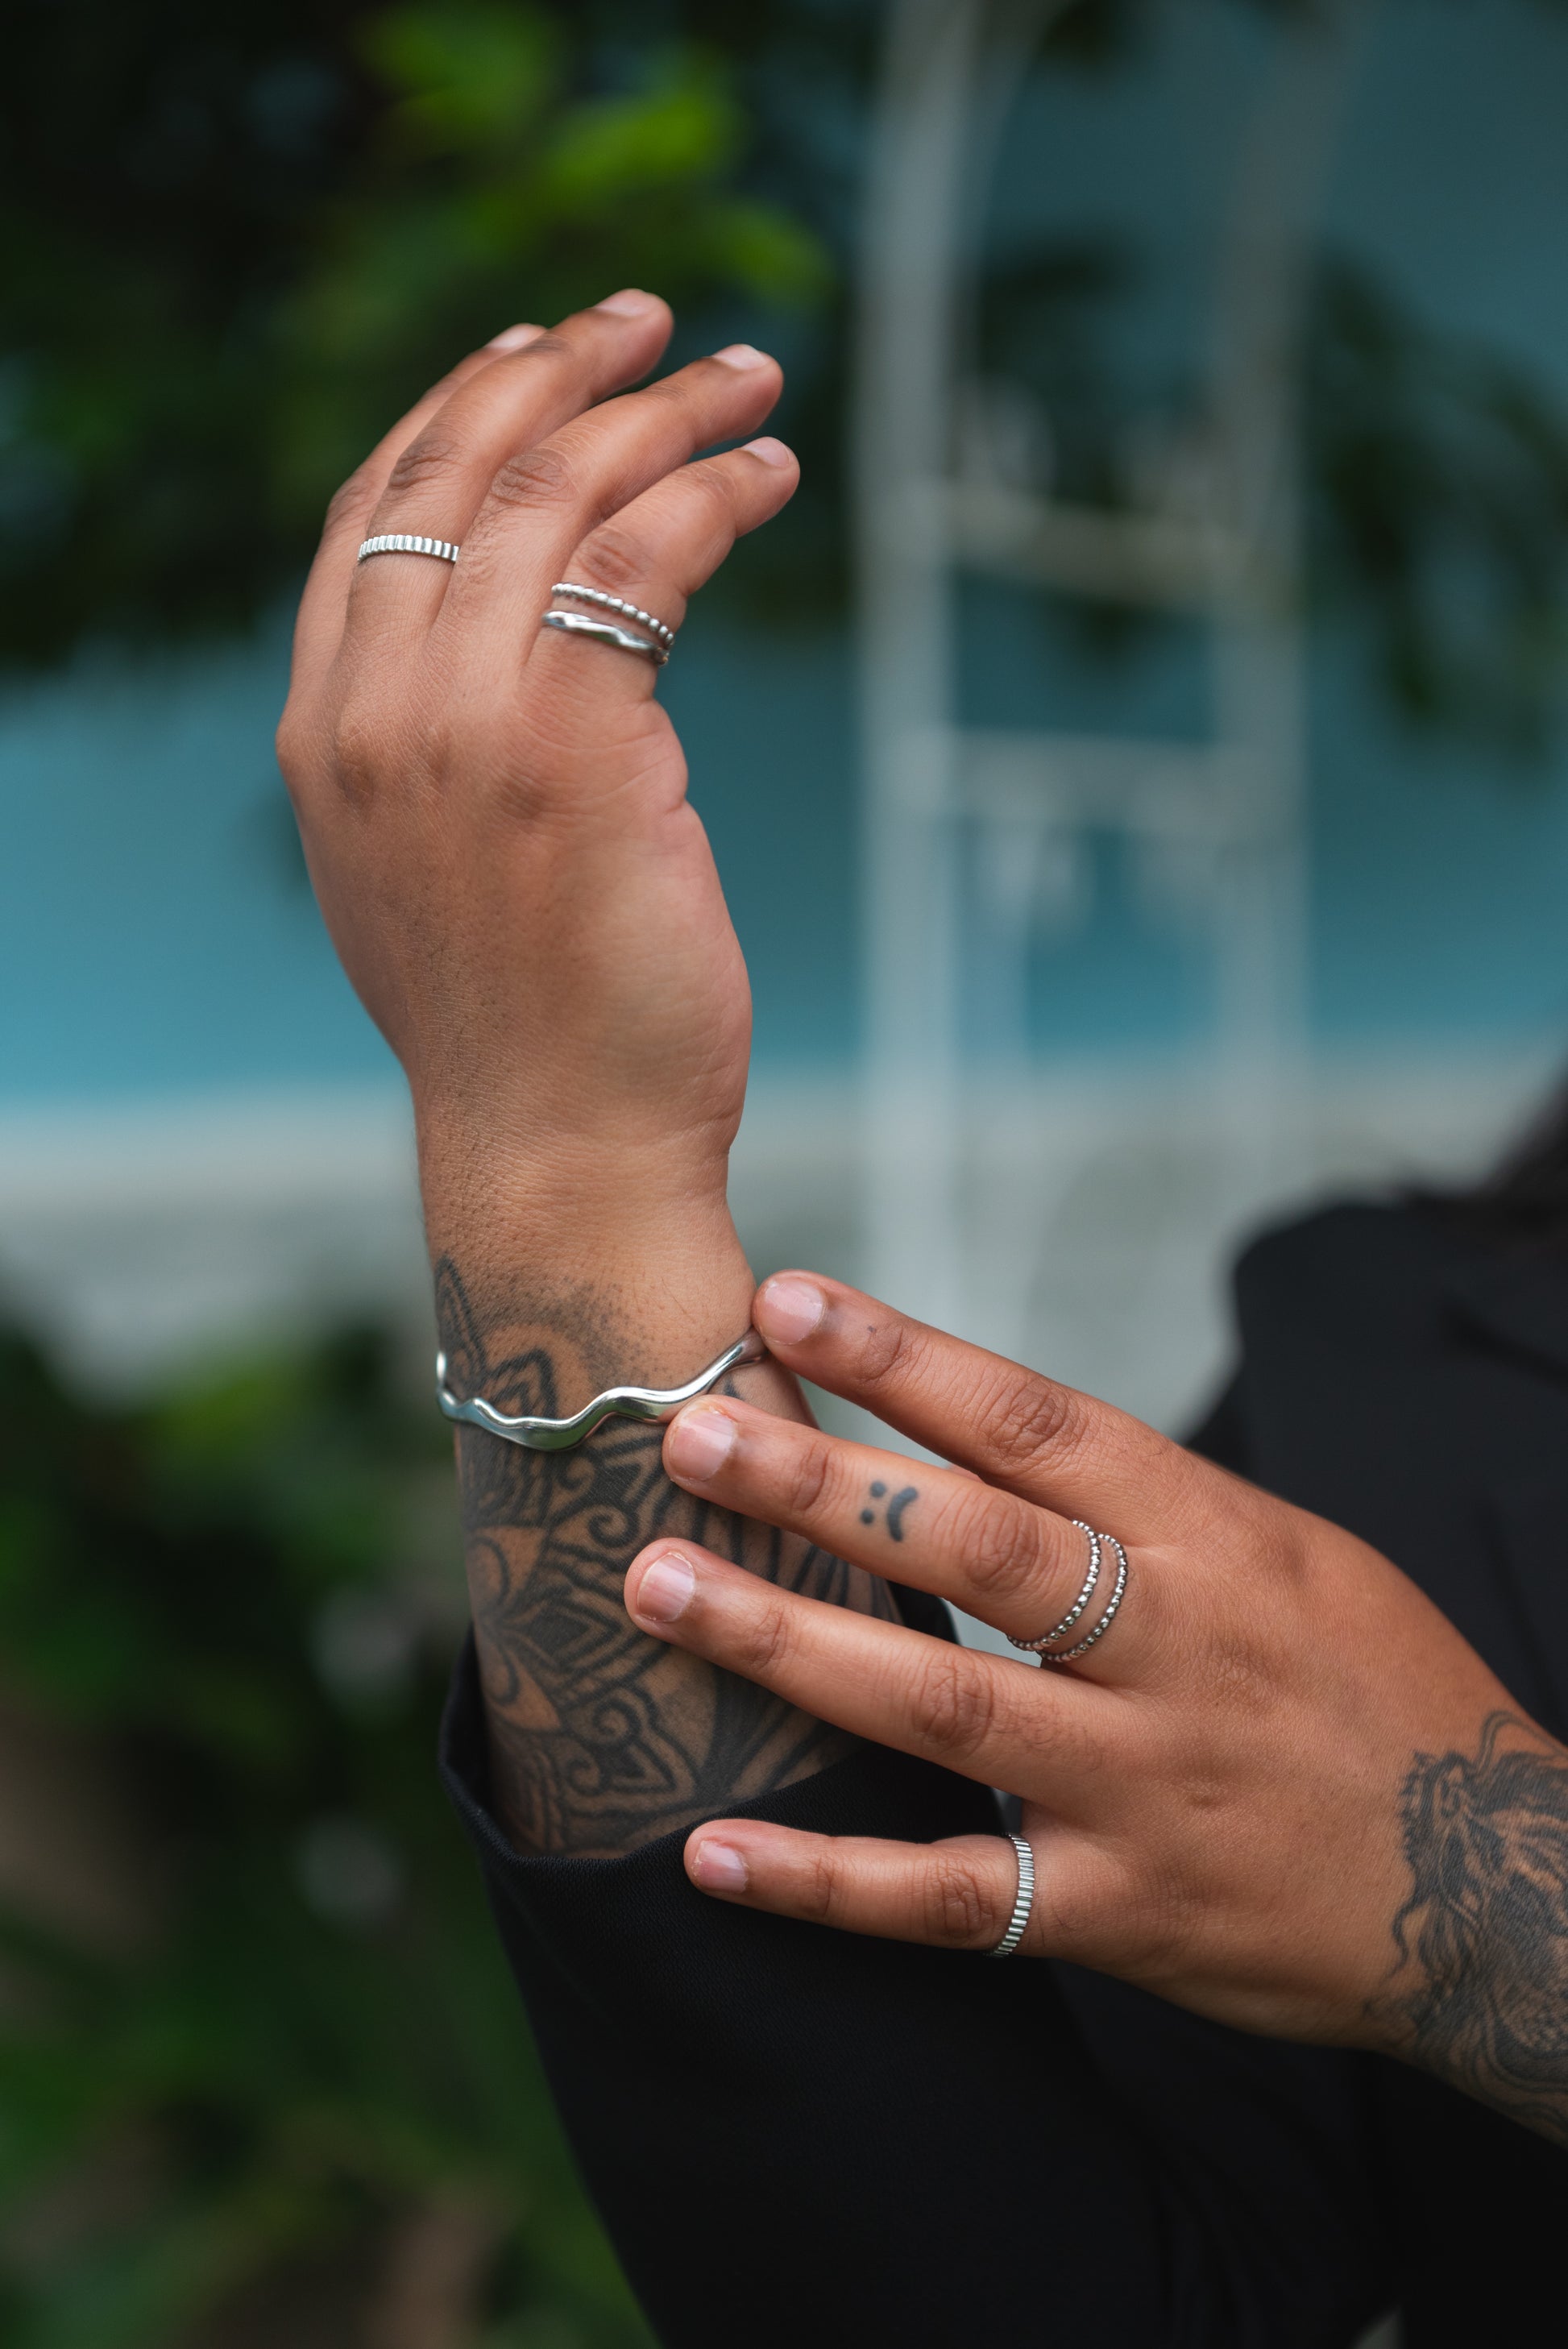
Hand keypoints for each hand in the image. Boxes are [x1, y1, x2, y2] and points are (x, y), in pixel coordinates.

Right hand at [276, 291, 796, 1245]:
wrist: (558, 1148)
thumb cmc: (524, 1028)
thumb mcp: (426, 872)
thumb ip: (432, 750)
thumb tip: (515, 654)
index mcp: (325, 730)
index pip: (371, 512)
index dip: (453, 407)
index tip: (533, 349)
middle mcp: (372, 709)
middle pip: (460, 467)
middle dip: (565, 366)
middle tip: (659, 323)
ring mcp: (462, 722)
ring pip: (561, 490)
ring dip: (666, 410)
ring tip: (750, 383)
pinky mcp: (575, 744)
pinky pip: (650, 556)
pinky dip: (720, 495)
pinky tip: (772, 478)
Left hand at [621, 1270, 1537, 2057]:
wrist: (1500, 1888)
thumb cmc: (1373, 1690)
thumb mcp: (1293, 1556)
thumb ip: (1143, 1501)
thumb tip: (980, 1427)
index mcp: (1216, 1539)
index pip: (1042, 1422)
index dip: (910, 1356)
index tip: (791, 1298)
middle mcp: (1175, 1650)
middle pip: (976, 1548)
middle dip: (823, 1483)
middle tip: (689, 1432)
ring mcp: (1145, 1785)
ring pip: (943, 1709)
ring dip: (788, 1645)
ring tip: (658, 1591)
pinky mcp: (1123, 1914)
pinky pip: (956, 1897)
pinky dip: (829, 1883)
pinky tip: (714, 1855)